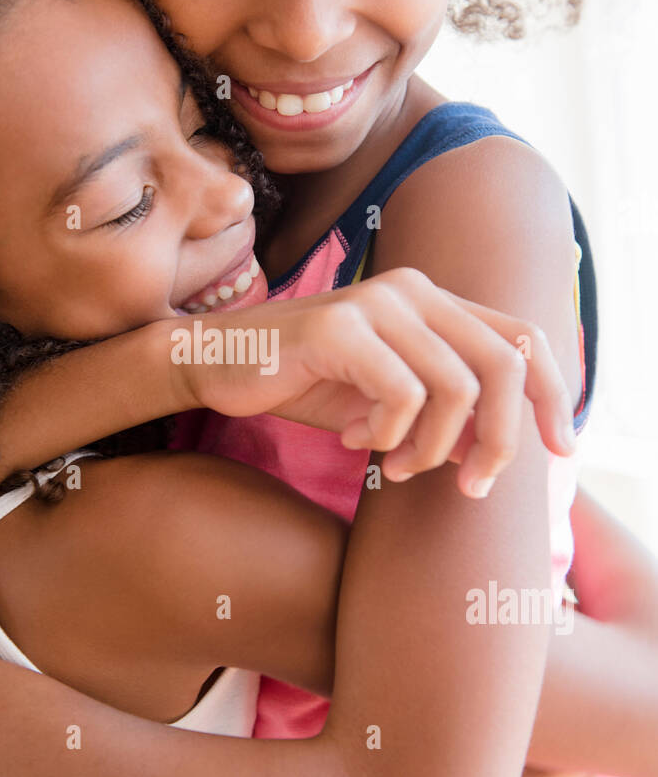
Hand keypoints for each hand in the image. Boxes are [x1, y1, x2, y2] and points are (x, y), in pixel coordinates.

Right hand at [177, 267, 574, 498]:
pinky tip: (354, 440)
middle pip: (504, 365)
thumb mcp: (387, 398)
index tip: (559, 448)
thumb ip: (443, 407)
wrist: (217, 365)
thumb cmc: (305, 385)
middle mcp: (413, 289)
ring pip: (457, 388)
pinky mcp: (339, 328)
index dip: (552, 394)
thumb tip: (499, 447)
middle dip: (500, 439)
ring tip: (395, 465)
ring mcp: (376, 304)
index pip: (522, 337)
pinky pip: (401, 396)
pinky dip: (387, 436)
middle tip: (473, 486)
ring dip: (433, 448)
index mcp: (433, 300)